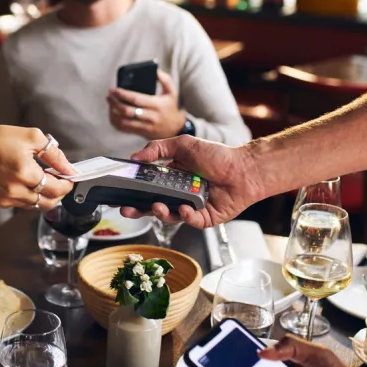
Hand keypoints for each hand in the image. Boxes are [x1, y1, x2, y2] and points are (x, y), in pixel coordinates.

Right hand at [0, 125, 74, 209]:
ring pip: (38, 205)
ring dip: (47, 196)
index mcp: (25, 173)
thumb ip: (53, 154)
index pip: (57, 189)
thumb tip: (69, 168)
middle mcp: (16, 190)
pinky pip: (25, 204)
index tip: (70, 176)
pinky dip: (33, 196)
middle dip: (60, 192)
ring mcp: (8, 198)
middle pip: (50, 202)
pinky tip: (31, 182)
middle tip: (62, 179)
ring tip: (47, 179)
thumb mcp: (31, 137)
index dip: (67, 184)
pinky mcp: (1, 201)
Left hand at [107, 70, 186, 139]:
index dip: (123, 94)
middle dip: (115, 102)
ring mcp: (145, 126)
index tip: (114, 89)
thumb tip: (155, 70)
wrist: (175, 128)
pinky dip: (115, 121)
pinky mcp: (140, 132)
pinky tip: (112, 113)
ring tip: (110, 103)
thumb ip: (165, 79)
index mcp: (157, 105)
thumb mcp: (172, 92)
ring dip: (113, 112)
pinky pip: (124, 129)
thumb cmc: (170, 107)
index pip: (136, 99)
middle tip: (109, 95)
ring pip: (123, 121)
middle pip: (127, 111)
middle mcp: (150, 117)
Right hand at [119, 135, 260, 228]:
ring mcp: (191, 207)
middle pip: (154, 205)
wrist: (244, 169)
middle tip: (127, 209)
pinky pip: (191, 221)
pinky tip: (184, 208)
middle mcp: (179, 194)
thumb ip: (158, 148)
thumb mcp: (184, 145)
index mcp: (172, 178)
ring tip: (158, 206)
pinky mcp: (205, 218)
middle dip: (139, 209)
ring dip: (161, 213)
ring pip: (170, 216)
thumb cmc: (217, 155)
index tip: (122, 193)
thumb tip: (135, 156)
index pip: (149, 187)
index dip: (135, 192)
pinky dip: (185, 216)